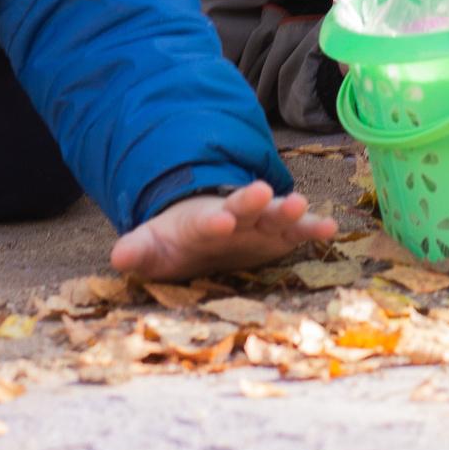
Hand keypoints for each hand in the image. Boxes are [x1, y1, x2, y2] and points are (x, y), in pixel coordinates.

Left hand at [108, 180, 337, 281]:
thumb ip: (137, 251)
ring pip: (274, 215)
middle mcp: (233, 217)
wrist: (201, 232)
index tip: (221, 220)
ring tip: (302, 206)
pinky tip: (330, 230)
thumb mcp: (152, 248)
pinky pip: (297, 232)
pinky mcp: (277, 237)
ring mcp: (257, 225)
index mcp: (200, 222)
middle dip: (252, 202)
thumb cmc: (175, 242)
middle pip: (244, 207)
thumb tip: (119, 256)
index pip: (206, 219)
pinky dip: (312, 230)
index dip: (214, 220)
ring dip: (287, 211)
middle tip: (262, 193)